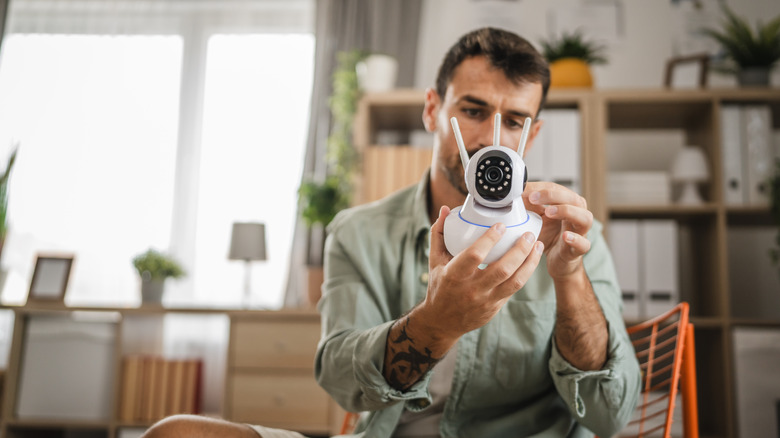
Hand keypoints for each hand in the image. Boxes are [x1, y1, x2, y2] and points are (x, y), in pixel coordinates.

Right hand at [422, 205, 544, 341]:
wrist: (442, 321)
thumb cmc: (439, 286)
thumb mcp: (434, 260)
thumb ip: (439, 234)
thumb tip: (445, 210)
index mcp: (454, 275)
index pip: (474, 255)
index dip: (490, 240)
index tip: (501, 225)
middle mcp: (472, 289)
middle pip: (502, 268)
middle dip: (520, 250)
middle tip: (529, 235)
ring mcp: (486, 300)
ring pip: (515, 281)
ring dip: (529, 262)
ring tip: (538, 245)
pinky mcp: (495, 307)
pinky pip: (515, 289)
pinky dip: (525, 273)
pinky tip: (531, 260)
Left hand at [523, 182, 593, 280]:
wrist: (557, 261)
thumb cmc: (548, 236)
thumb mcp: (534, 218)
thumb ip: (527, 205)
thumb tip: (511, 192)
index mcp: (567, 204)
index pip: (557, 189)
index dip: (541, 188)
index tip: (524, 189)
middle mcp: (577, 215)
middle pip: (573, 199)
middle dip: (553, 195)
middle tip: (534, 198)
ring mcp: (580, 232)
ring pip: (584, 217)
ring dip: (567, 211)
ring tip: (549, 212)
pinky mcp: (578, 250)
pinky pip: (583, 244)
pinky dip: (576, 239)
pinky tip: (565, 236)